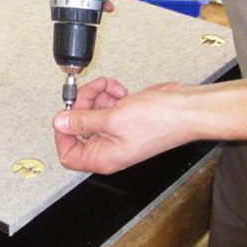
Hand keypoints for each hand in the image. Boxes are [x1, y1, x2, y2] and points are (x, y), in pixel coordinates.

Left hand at [52, 77, 196, 174]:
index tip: (66, 114)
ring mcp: (118, 132)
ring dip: (97, 96)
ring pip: (93, 113)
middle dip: (83, 106)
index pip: (68, 154)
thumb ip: (83, 121)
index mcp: (103, 157)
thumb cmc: (161, 121)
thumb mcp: (113, 119)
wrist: (186, 109)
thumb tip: (60, 123)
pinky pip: (107, 105)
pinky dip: (110, 95)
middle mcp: (109, 148)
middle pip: (79, 129)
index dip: (63, 133)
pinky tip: (120, 92)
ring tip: (108, 89)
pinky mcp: (126, 117)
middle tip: (91, 93)